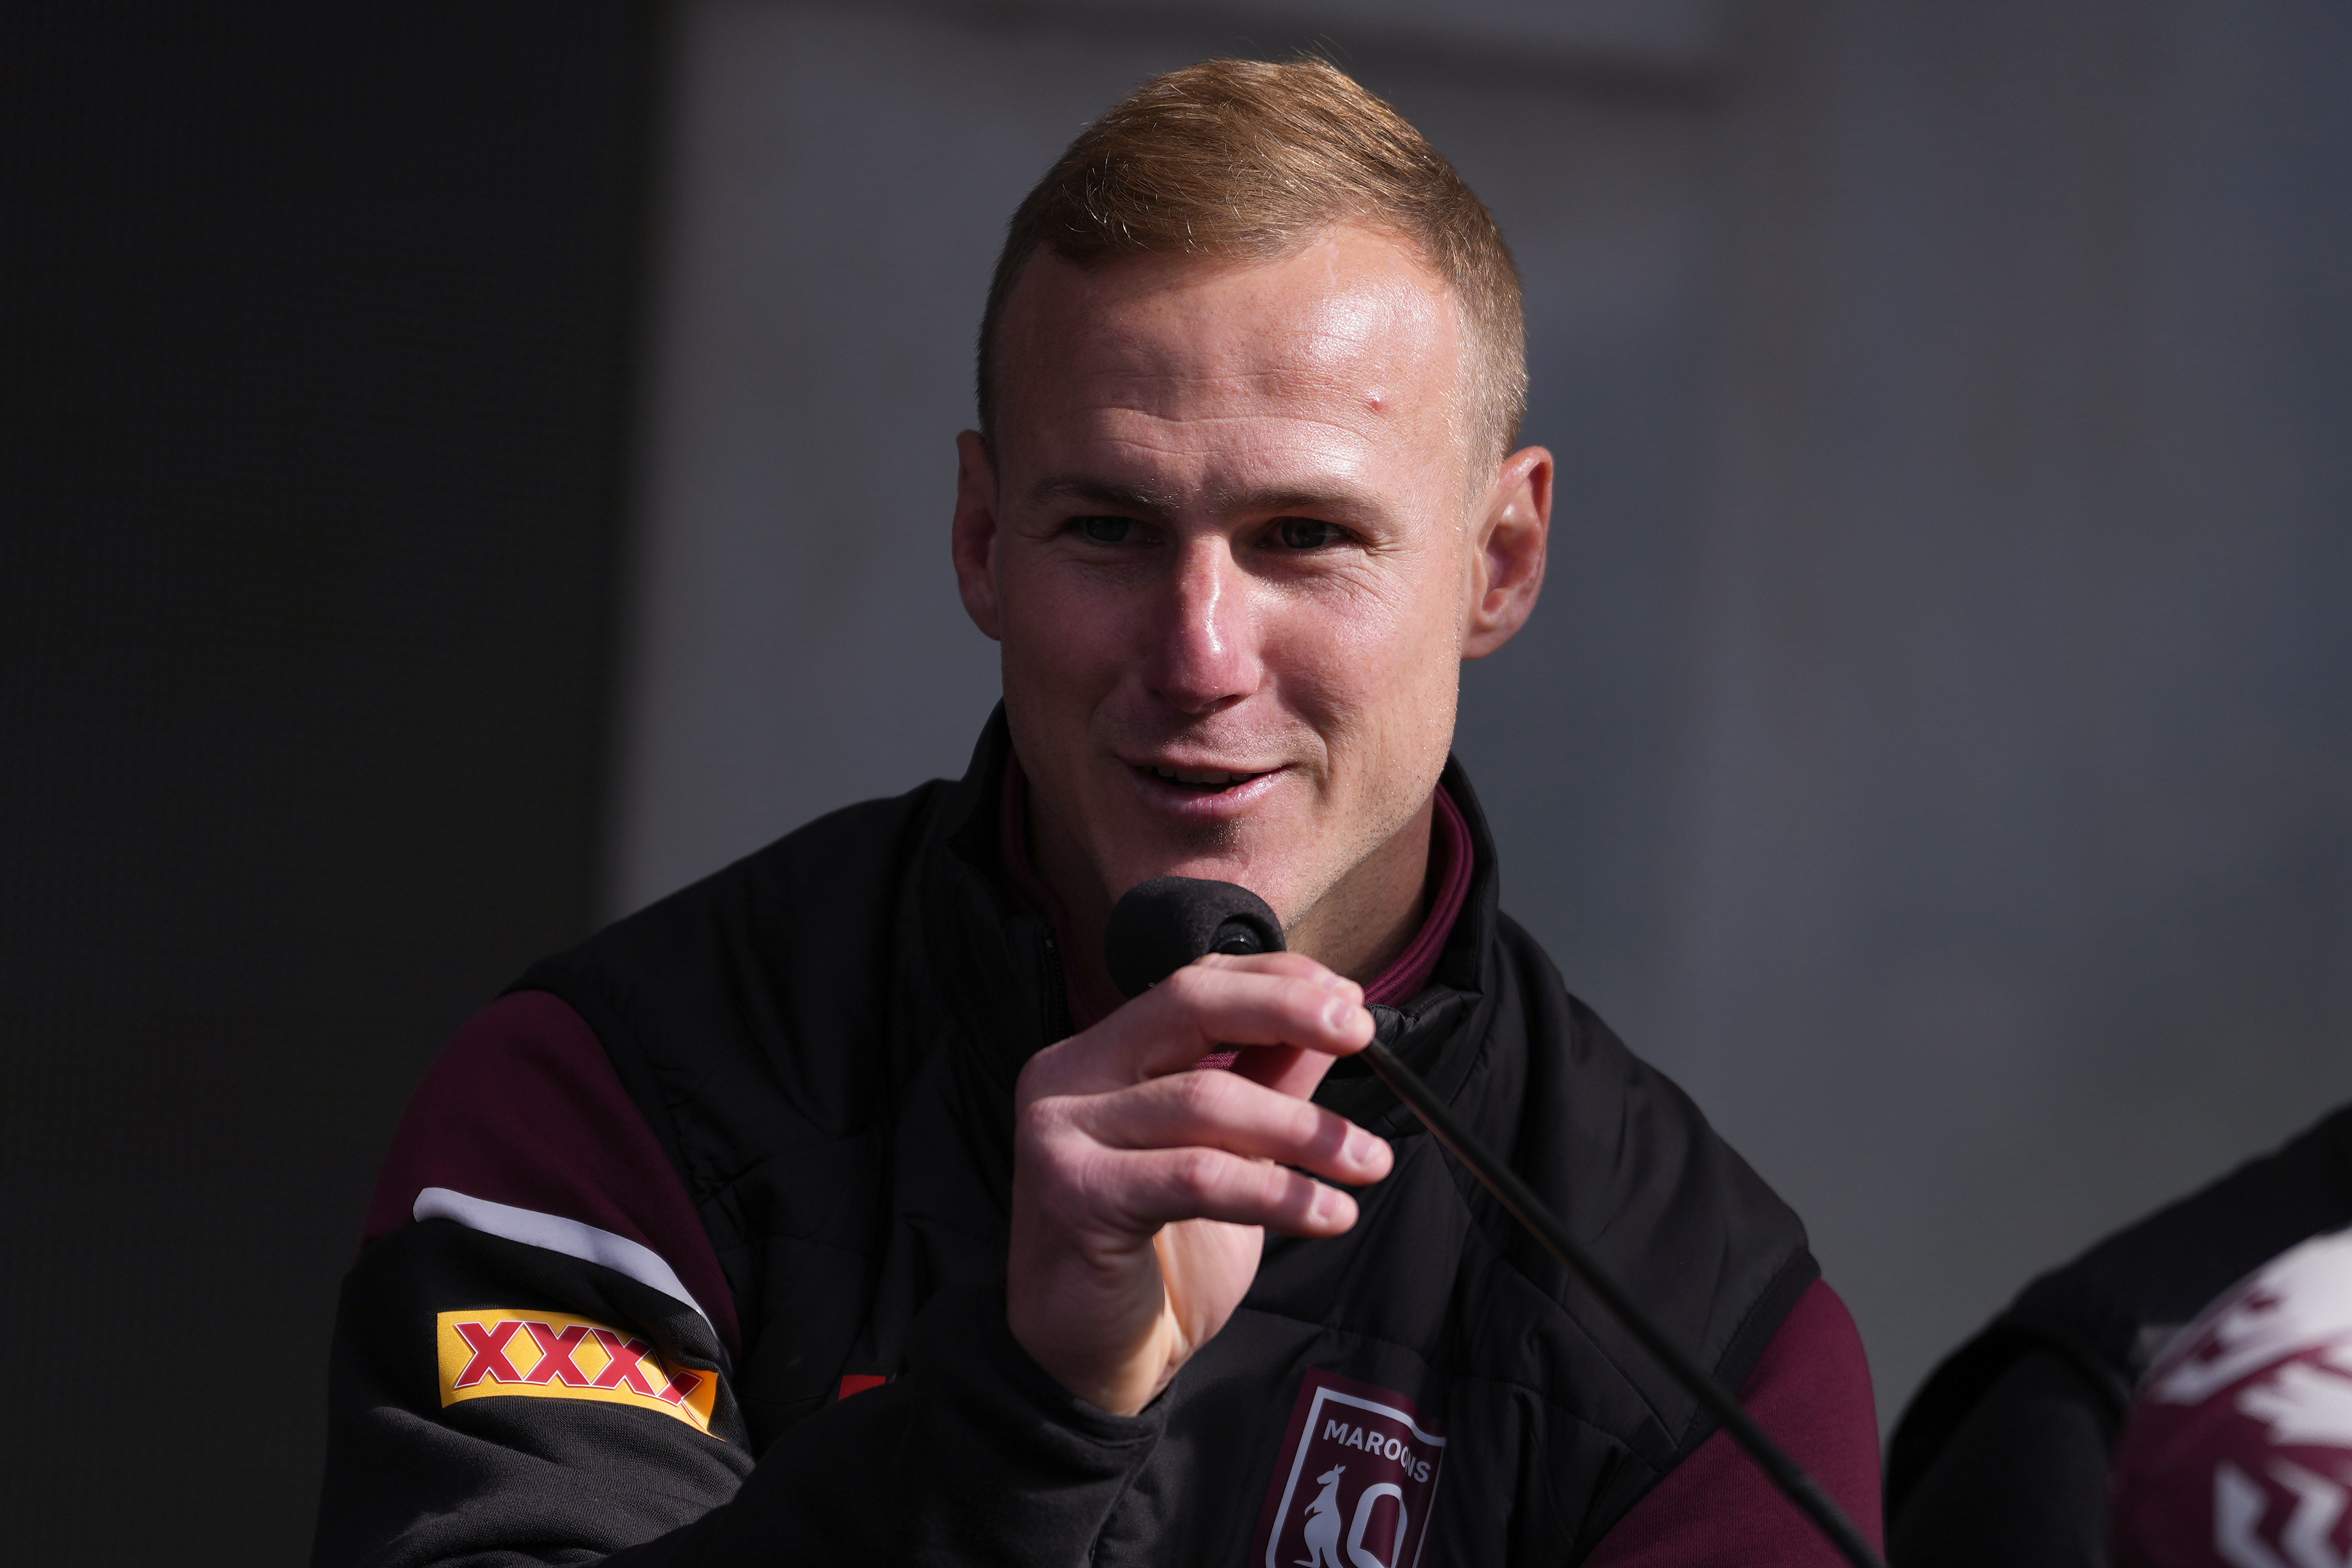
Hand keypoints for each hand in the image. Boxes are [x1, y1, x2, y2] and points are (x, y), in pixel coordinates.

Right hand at [1006, 951, 1392, 1415]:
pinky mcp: (1076, 1193)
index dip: (1277, 982)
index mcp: (1099, 1054)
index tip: (1352, 1003)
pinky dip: (1277, 1192)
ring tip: (1368, 1162)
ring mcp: (1061, 1131)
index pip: (1193, 984)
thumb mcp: (1224, 1155)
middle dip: (1286, 1011)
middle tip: (1362, 1034)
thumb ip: (1265, 1083)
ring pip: (1204, 1099)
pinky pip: (1199, 1177)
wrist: (1091, 1359)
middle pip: (1187, 1006)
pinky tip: (1329, 1213)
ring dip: (1303, 1129)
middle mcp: (1068, 1076)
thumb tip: (1333, 1023)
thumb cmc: (1157, 1258)